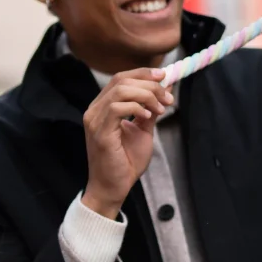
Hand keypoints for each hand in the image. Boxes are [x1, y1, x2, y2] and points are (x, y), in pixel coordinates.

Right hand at [81, 68, 173, 217]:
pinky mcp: (99, 132)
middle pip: (121, 80)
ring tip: (160, 109)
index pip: (120, 79)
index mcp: (102, 107)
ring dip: (146, 95)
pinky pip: (117, 107)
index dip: (143, 73)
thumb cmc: (125, 162)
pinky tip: (148, 116)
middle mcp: (94, 110)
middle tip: (167, 97)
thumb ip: (150, 110)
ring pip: (120, 90)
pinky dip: (137, 107)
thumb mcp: (143, 130)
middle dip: (149, 84)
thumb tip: (164, 90)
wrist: (114, 187)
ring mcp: (94, 120)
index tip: (164, 76)